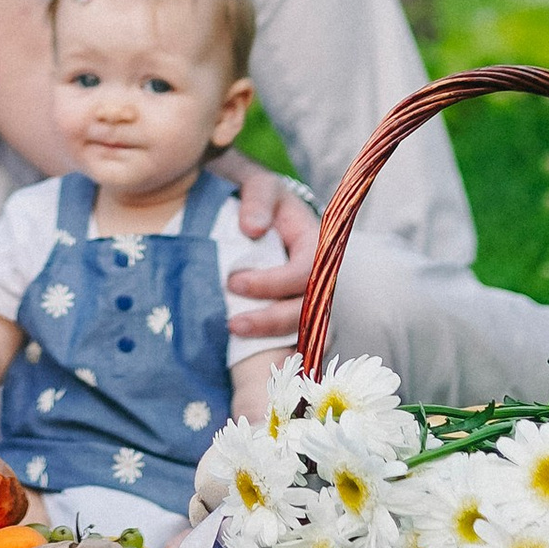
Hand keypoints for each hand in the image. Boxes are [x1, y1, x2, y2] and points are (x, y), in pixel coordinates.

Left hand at [220, 161, 320, 348]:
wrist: (242, 199)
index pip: (305, 272)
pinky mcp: (290, 310)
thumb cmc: (252, 192)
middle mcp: (316, 273)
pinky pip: (297, 339)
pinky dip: (282, 353)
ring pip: (308, 330)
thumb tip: (252, 228)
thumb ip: (258, 199)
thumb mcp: (257, 183)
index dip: (273, 283)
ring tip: (237, 341)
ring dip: (276, 342)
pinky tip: (256, 364)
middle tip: (232, 323)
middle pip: (310, 309)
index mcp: (313, 241)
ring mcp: (306, 294)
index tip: (233, 282)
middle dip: (272, 321)